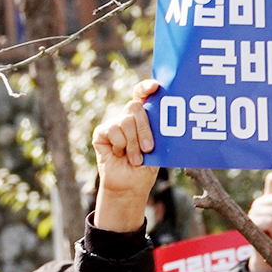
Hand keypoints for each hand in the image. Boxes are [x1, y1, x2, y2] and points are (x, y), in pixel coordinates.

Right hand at [91, 80, 161, 231]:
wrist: (130, 184)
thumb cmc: (147, 165)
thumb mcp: (158, 144)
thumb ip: (158, 128)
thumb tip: (170, 114)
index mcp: (143, 115)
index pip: (142, 93)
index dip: (146, 87)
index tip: (155, 87)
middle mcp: (127, 116)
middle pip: (134, 106)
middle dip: (144, 128)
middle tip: (149, 148)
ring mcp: (113, 123)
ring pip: (125, 121)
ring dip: (133, 144)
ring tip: (135, 158)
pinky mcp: (101, 133)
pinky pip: (112, 131)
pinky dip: (119, 145)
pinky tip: (119, 154)